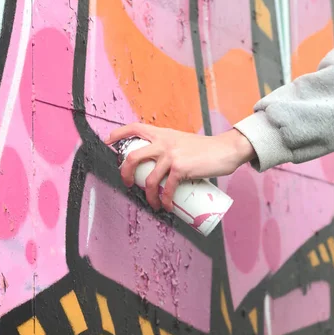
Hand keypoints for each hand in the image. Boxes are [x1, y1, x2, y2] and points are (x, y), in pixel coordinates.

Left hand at [105, 123, 254, 210]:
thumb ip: (172, 148)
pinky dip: (165, 201)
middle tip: (129, 184)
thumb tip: (161, 166)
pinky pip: (167, 189)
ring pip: (149, 180)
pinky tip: (167, 207)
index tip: (108, 141)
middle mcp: (164, 142)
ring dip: (148, 196)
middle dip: (125, 174)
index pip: (135, 127)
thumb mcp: (184, 142)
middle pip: (133, 157)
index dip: (119, 133)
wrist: (225, 149)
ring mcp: (172, 155)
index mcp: (163, 134)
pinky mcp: (181, 168)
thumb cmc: (207, 149)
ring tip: (153, 204)